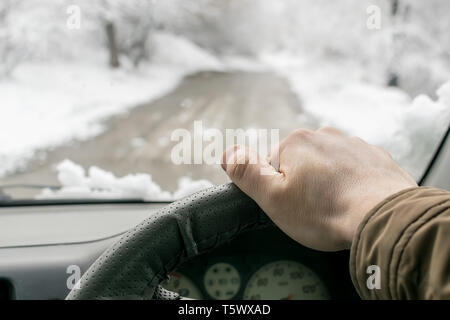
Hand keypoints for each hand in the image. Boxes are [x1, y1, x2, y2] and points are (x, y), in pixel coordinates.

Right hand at [221, 127, 416, 250]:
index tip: (293, 206)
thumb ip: (246, 172)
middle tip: (315, 209)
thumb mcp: (273, 197)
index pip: (273, 165)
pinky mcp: (375, 156)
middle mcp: (324, 135)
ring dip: (328, 182)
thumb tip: (226, 152)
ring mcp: (353, 144)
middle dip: (303, 183)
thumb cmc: (325, 211)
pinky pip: (353, 169)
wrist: (385, 217)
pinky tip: (355, 200)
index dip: (278, 189)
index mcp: (295, 142)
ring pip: (328, 165)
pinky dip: (351, 182)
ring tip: (336, 207)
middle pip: (301, 162)